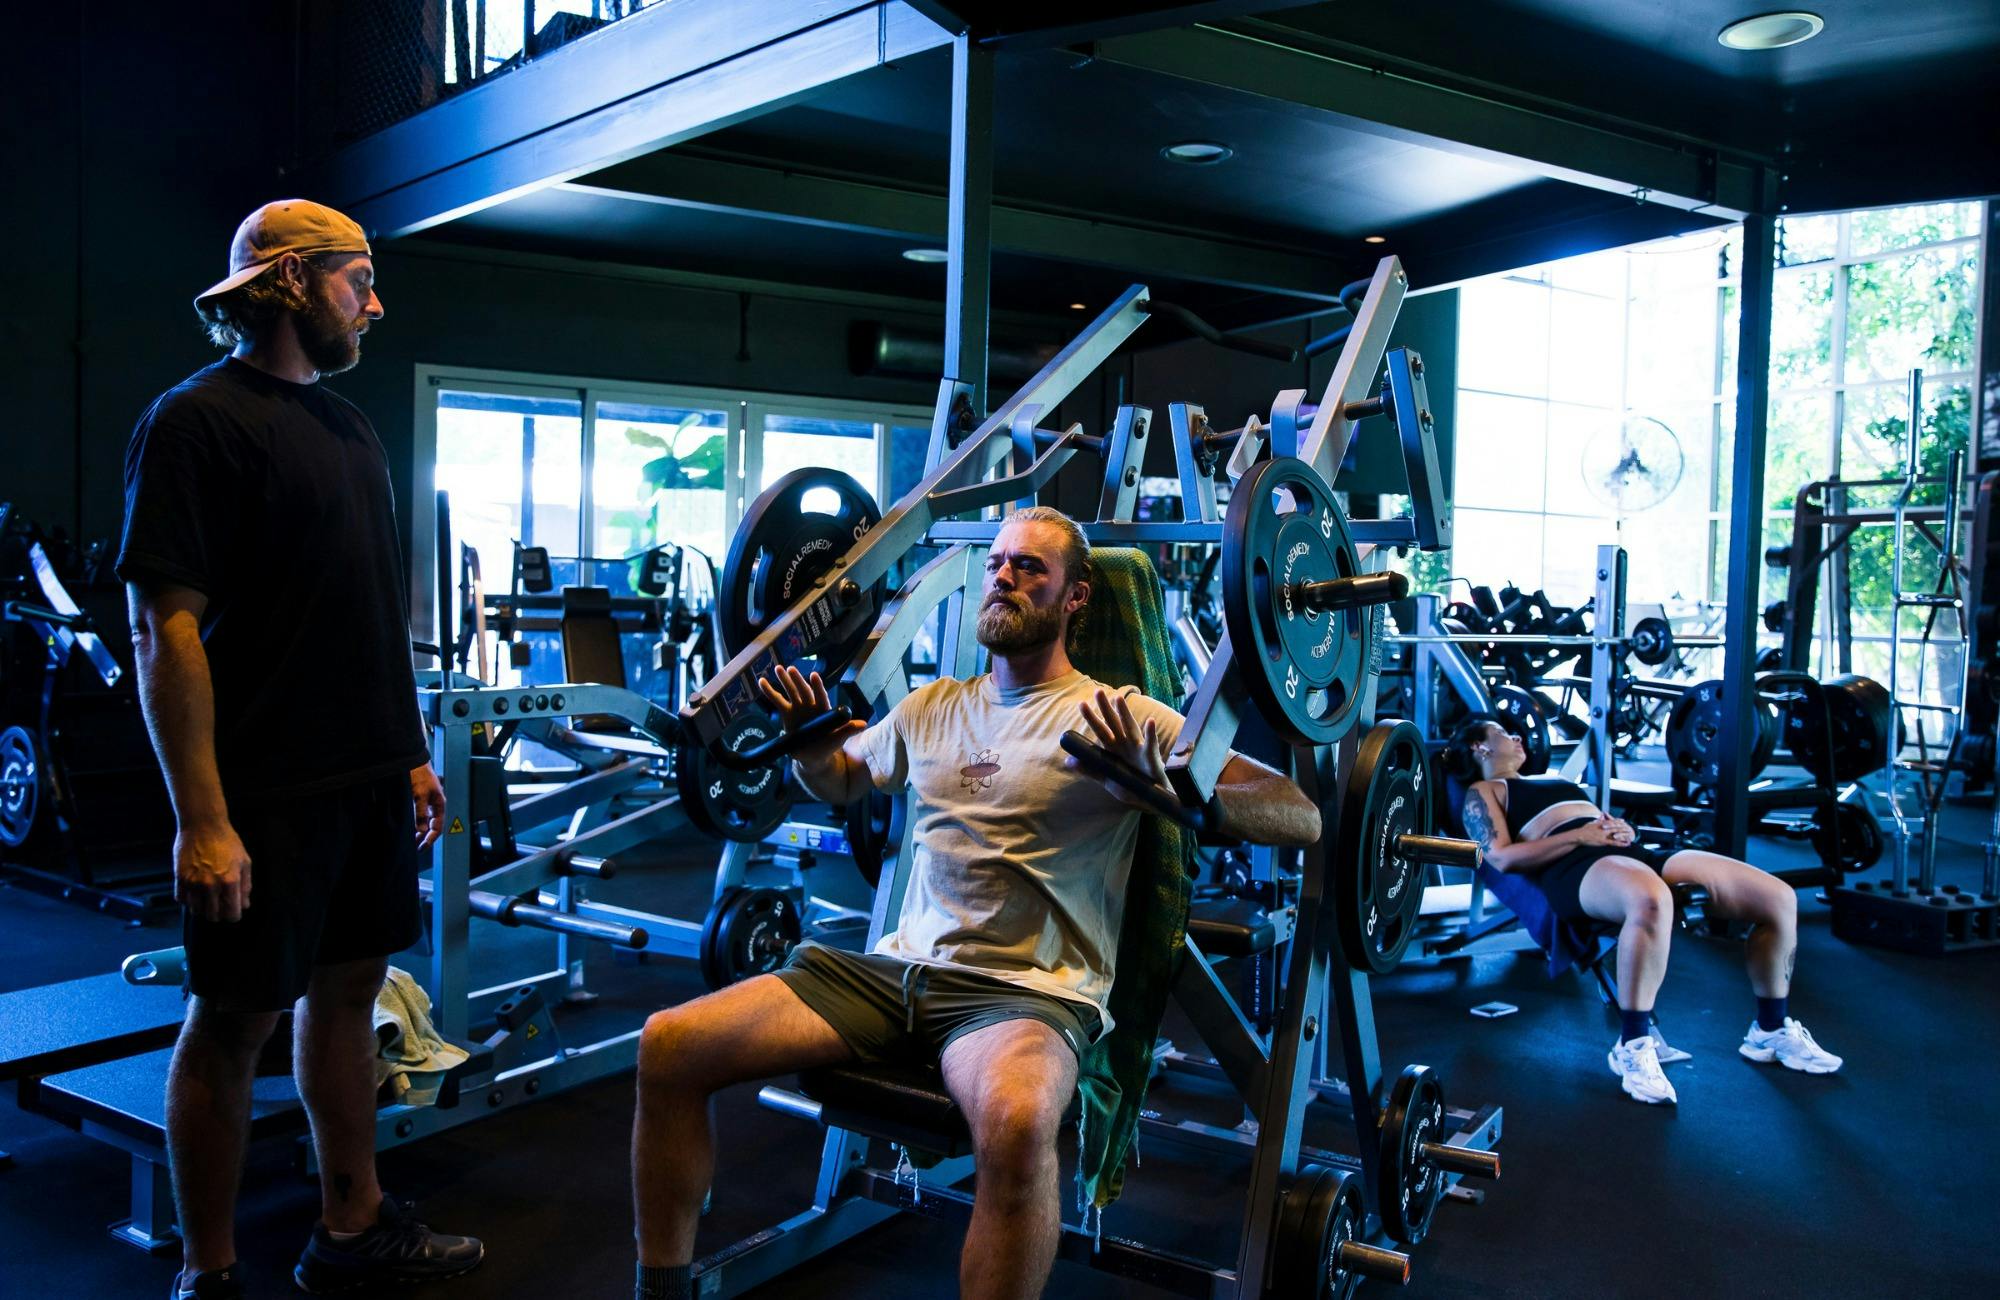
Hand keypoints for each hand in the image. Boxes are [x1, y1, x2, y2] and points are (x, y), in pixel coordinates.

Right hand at [176, 820, 251, 922]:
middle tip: (220, 905)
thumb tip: (245, 905)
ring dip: (203, 907)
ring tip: (208, 897)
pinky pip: (182, 900)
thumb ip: (245, 886)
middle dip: (219, 913)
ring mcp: (193, 883)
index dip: (234, 915)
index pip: (232, 913)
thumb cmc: (227, 842)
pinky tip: (195, 892)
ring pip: (196, 910)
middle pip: (213, 916)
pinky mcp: (179, 878)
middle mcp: (211, 886)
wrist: (203, 825)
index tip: (233, 912)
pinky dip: (189, 900)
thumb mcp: (244, 861)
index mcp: (230, 882)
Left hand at [411, 763, 446, 849]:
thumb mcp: (420, 795)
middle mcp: (435, 804)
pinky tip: (410, 828)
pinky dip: (416, 824)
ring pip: (426, 822)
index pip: (438, 827)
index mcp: (439, 804)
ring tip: (412, 840)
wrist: (413, 760)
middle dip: (425, 837)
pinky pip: (421, 816)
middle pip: (432, 826)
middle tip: (416, 848)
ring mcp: (428, 802)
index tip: (422, 847)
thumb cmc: (419, 774)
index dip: (430, 838)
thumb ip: (421, 813)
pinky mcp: (421, 799)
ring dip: (420, 831)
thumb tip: (421, 829)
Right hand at [756, 664, 863, 761]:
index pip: (821, 696)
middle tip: (790, 670)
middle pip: (804, 690)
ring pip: (791, 691)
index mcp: (824, 710)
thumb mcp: (839, 738)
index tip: (814, 676)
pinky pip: (778, 700)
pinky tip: (761, 682)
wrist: (812, 755)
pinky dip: (770, 691)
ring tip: (777, 669)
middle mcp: (811, 705)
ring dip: (784, 681)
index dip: (818, 686)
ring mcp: (798, 707)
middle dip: (797, 680)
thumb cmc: (828, 745)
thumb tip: (863, 724)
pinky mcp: (787, 712)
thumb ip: (848, 729)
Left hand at [1068, 688, 1171, 807]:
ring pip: (1130, 727)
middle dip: (1105, 708)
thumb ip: (1089, 770)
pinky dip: (1150, 734)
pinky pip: (1150, 744)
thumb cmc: (1129, 785)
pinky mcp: (1151, 756)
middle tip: (1097, 692)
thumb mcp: (1107, 779)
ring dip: (1125, 713)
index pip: (1100, 730)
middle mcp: (1125, 744)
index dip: (1092, 718)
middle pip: (1113, 723)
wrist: (1150, 798)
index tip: (1081, 703)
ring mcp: (1138, 748)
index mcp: (1113, 748)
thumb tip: (1067, 762)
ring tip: (1119, 699)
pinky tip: (1150, 722)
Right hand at [1573, 817, 1635, 847]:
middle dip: (1623, 827)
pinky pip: (1614, 842)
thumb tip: (1601, 816)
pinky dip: (1621, 843)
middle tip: (1629, 828)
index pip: (1611, 821)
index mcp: (1601, 823)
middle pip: (1616, 827)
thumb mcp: (1590, 823)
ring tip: (1630, 835)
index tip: (1623, 820)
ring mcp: (1604, 834)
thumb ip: (1597, 820)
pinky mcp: (1603, 841)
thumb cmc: (1582, 830)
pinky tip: (1626, 844)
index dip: (1618, 821)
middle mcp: (1604, 828)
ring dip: (1624, 834)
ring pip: (1616, 834)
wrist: (1578, 835)